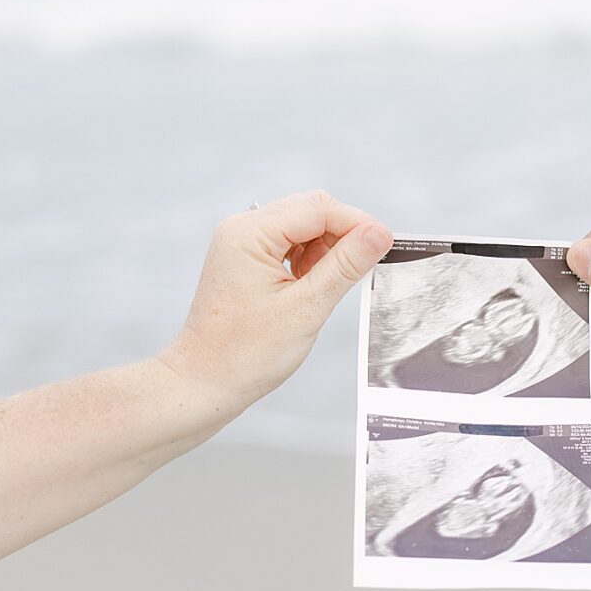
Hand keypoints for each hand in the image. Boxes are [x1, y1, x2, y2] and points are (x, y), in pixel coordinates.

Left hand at [161, 191, 392, 411]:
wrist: (204, 382)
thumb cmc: (246, 354)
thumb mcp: (306, 308)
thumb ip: (344, 265)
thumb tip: (379, 233)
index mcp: (249, 234)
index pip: (318, 208)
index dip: (357, 223)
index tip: (387, 244)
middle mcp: (241, 229)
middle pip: (310, 211)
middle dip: (343, 234)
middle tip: (365, 267)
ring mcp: (241, 243)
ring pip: (302, 227)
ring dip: (326, 249)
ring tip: (329, 287)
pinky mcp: (245, 259)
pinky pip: (288, 244)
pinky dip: (310, 260)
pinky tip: (313, 287)